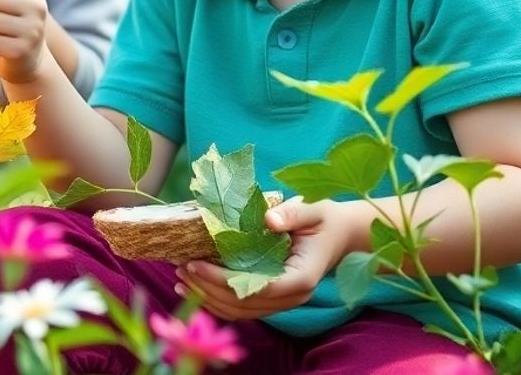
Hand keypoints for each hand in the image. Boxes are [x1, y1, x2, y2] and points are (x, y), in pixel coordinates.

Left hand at [175, 198, 354, 319]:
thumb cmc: (325, 219)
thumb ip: (292, 213)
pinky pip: (243, 308)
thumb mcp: (313, 210)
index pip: (258, 288)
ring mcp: (283, 301)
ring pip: (240, 312)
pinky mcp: (274, 298)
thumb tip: (268, 219)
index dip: (224, 280)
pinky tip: (196, 288)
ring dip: (208, 298)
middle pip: (244, 305)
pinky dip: (218, 300)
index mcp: (302, 277)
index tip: (196, 263)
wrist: (341, 234)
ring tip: (181, 278)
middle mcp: (293, 296)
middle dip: (208, 289)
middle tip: (180, 267)